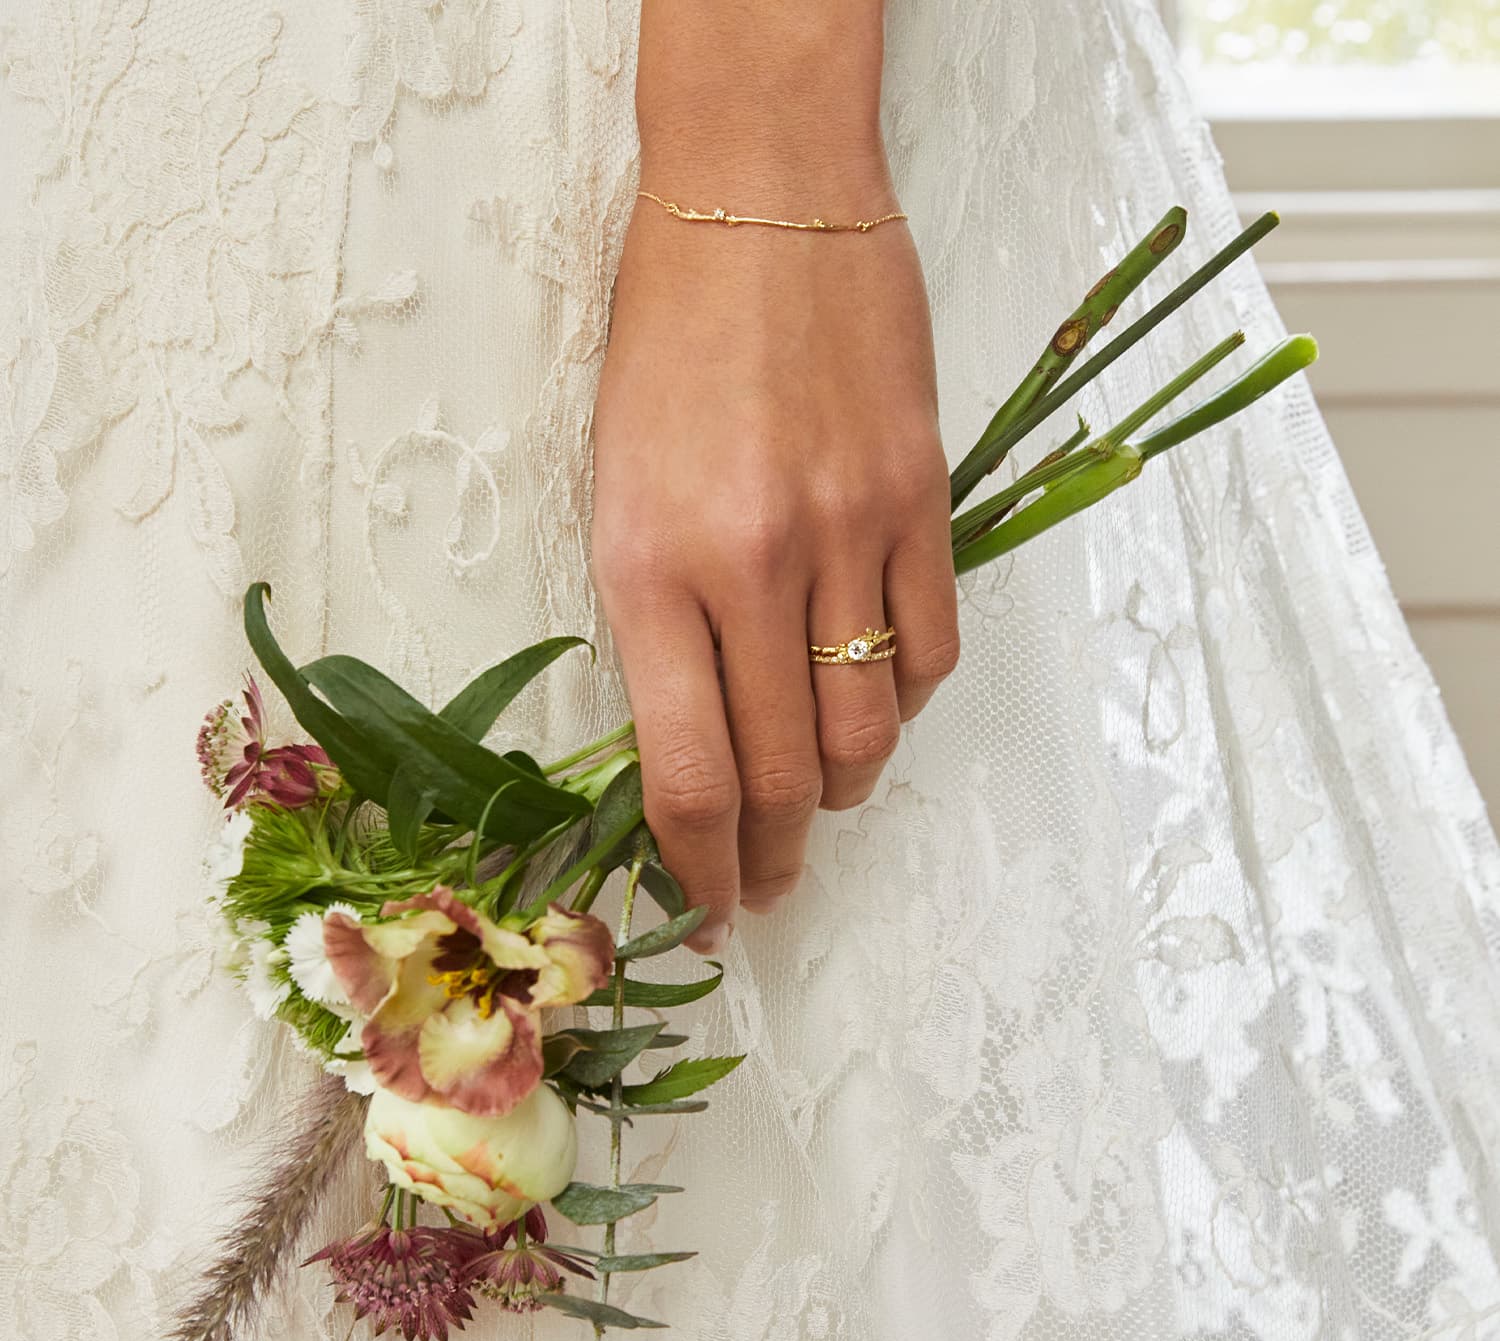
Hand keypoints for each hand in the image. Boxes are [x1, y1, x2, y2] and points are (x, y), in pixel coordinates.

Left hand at [591, 161, 959, 953]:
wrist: (761, 200)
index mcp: (646, 565)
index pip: (685, 773)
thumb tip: (697, 741)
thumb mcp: (616, 490)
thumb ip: (656, 623)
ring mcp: (847, 533)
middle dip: (772, 857)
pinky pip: (932, 651)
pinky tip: (880, 703)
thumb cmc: (665, 342)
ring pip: (867, 731)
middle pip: (779, 775)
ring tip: (821, 801)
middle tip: (770, 886)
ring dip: (842, 791)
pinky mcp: (922, 499)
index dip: (700, 869)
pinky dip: (907, 703)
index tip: (708, 909)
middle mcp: (750, 565)